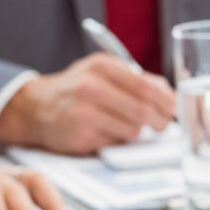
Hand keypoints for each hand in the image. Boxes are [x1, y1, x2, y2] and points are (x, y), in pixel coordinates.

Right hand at [0, 56, 175, 153]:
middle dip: (160, 121)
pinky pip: (116, 142)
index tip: (173, 109)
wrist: (36, 107)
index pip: (147, 86)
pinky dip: (117, 139)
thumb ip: (134, 81)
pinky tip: (105, 132)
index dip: (167, 101)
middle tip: (161, 125)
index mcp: (103, 66)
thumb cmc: (78, 90)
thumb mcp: (102, 73)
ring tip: (123, 125)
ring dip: (136, 131)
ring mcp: (85, 111)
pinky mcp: (81, 134)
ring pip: (133, 129)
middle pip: (143, 110)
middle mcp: (92, 86)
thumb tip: (169, 98)